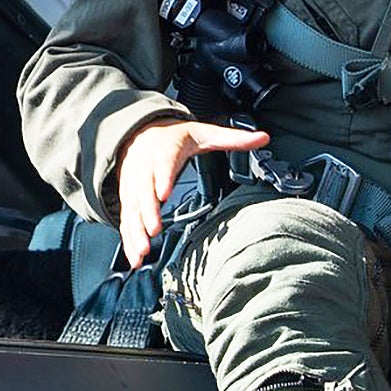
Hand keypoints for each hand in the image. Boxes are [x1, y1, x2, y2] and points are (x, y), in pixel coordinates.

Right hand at [117, 120, 268, 267]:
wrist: (139, 133)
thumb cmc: (174, 137)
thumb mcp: (204, 133)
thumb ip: (233, 138)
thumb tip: (263, 137)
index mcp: (165, 151)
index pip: (163, 164)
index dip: (162, 179)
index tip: (164, 194)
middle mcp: (145, 169)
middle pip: (144, 192)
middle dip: (148, 213)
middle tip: (154, 231)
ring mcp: (134, 186)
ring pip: (133, 210)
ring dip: (136, 231)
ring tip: (142, 251)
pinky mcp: (129, 199)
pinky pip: (127, 220)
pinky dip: (128, 239)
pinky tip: (135, 257)